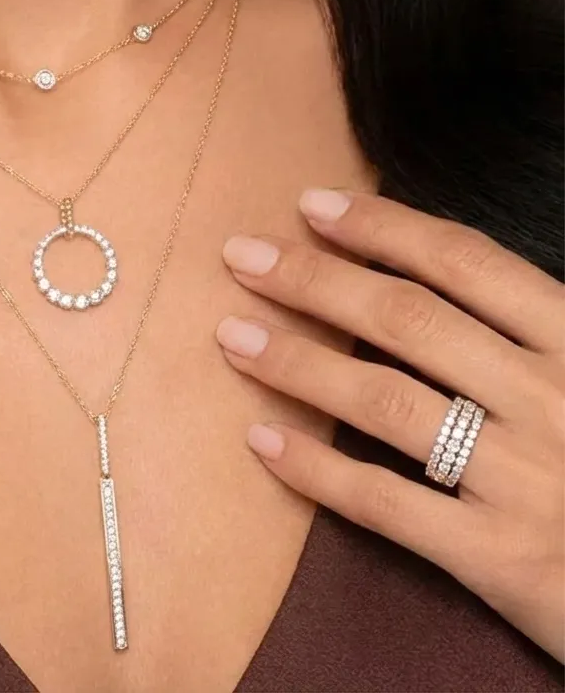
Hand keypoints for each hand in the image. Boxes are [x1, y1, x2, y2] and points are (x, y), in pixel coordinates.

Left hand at [216, 190, 563, 659]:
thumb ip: (534, 329)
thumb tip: (435, 273)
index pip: (466, 264)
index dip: (382, 228)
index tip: (312, 206)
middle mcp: (552, 400)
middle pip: (407, 320)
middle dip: (314, 280)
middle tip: (241, 257)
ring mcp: (526, 480)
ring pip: (385, 401)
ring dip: (297, 361)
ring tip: (232, 336)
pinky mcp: (503, 558)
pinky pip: (387, 503)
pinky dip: (317, 469)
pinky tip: (262, 439)